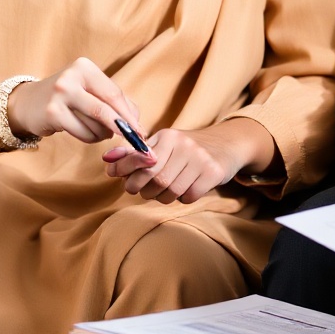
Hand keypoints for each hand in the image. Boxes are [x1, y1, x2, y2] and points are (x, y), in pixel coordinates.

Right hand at [8, 57, 143, 144]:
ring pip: (96, 124)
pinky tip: (84, 131)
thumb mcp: (90, 90)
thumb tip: (136, 120)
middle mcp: (71, 78)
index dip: (130, 114)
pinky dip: (91, 138)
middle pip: (106, 109)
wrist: (28, 103)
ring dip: (103, 134)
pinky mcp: (52, 113)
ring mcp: (59, 95)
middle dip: (122, 127)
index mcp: (84, 67)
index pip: (114, 93)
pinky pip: (84, 133)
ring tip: (97, 129)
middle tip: (133, 139)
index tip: (141, 129)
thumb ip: (114, 101)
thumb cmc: (68, 96)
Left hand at [102, 118, 276, 202]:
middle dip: (144, 190)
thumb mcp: (163, 144)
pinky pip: (189, 196)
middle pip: (155, 179)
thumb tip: (107, 159)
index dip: (127, 173)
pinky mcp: (214, 173)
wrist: (227, 144)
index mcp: (168, 136)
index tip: (125, 182)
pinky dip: (183, 198)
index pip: (140, 159)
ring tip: (166, 190)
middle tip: (143, 191)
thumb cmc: (187, 148)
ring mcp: (201, 159)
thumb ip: (134, 153)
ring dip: (164, 197)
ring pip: (171, 191)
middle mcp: (185, 145)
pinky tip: (186, 189)